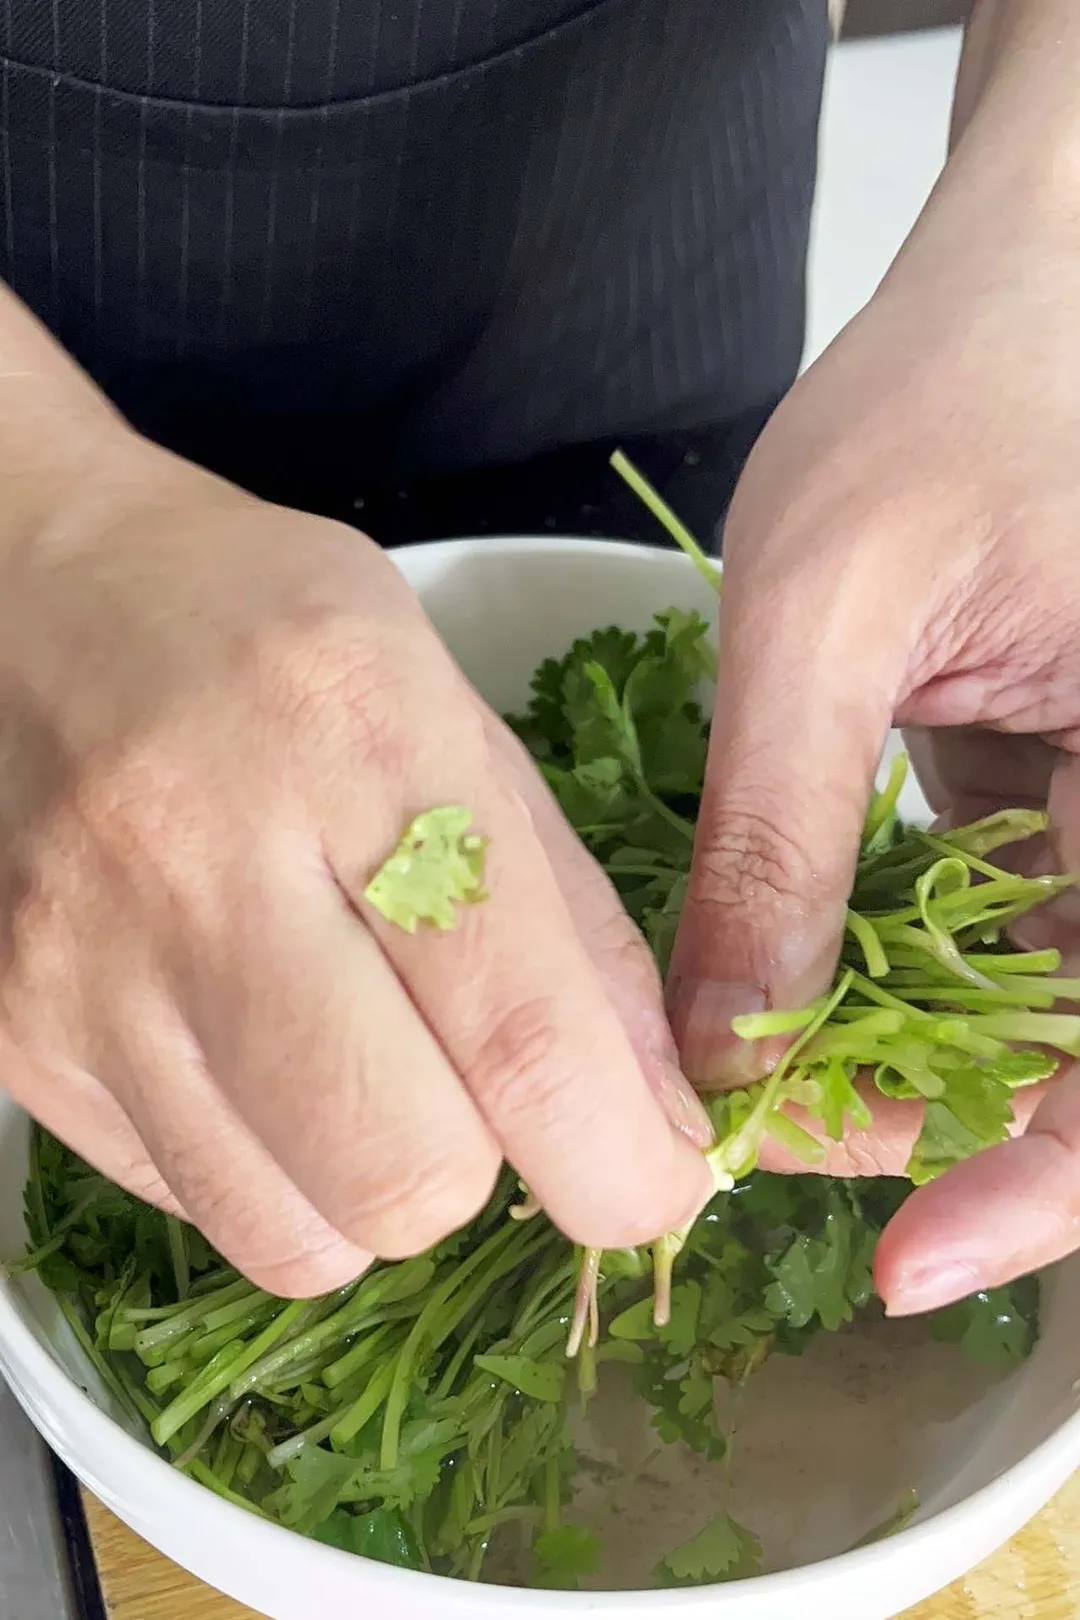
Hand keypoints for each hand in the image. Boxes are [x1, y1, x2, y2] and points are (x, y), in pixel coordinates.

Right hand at [0, 429, 711, 1294]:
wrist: (28, 597)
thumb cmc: (263, 637)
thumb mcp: (455, 717)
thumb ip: (571, 918)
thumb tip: (654, 1113)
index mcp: (361, 744)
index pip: (521, 1034)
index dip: (619, 1162)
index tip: (653, 1186)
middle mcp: (205, 865)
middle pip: (402, 1176)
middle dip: (485, 1173)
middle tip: (481, 1093)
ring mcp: (86, 967)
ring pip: (294, 1237)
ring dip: (369, 1187)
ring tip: (359, 1068)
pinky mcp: (16, 1038)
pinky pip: (192, 1204)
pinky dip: (264, 1171)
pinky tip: (258, 1057)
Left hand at [665, 126, 1079, 1315]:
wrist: (1027, 282)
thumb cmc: (952, 391)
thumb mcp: (825, 610)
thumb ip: (778, 835)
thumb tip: (726, 1048)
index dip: (1044, 1187)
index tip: (907, 1264)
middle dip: (937, 1126)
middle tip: (768, 1140)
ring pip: (1039, 1015)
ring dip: (903, 1064)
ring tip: (759, 1074)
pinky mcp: (1067, 803)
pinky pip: (1002, 941)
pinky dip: (900, 985)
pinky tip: (798, 984)